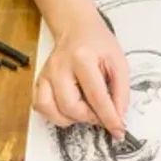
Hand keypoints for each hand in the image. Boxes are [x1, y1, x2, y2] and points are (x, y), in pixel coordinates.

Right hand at [32, 11, 128, 138]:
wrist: (77, 29)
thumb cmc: (98, 44)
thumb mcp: (118, 62)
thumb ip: (121, 92)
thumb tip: (118, 117)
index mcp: (82, 58)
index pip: (96, 97)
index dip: (109, 118)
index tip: (118, 130)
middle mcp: (60, 66)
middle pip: (71, 107)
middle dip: (90, 117)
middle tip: (102, 114)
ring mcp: (46, 74)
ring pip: (53, 110)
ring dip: (72, 118)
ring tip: (86, 109)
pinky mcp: (40, 80)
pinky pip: (41, 107)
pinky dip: (56, 115)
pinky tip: (70, 109)